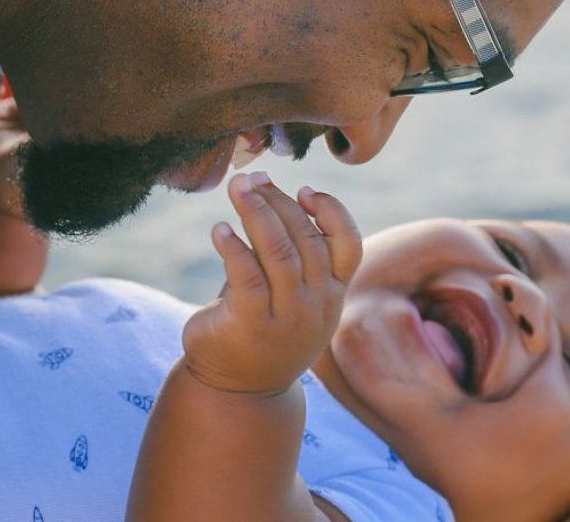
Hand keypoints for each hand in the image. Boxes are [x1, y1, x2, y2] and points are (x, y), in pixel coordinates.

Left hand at [181, 172, 360, 394]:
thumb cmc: (261, 328)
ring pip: (278, 251)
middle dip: (279, 202)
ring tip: (238, 187)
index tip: (304, 190)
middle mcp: (317, 305)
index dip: (332, 212)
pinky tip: (220, 230)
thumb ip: (289, 251)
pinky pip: (246, 275)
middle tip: (253, 178)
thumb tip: (266, 190)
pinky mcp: (252, 324)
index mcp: (333, 294)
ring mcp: (288, 317)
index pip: (349, 245)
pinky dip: (234, 246)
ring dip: (256, 212)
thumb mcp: (289, 294)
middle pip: (307, 239)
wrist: (237, 391)